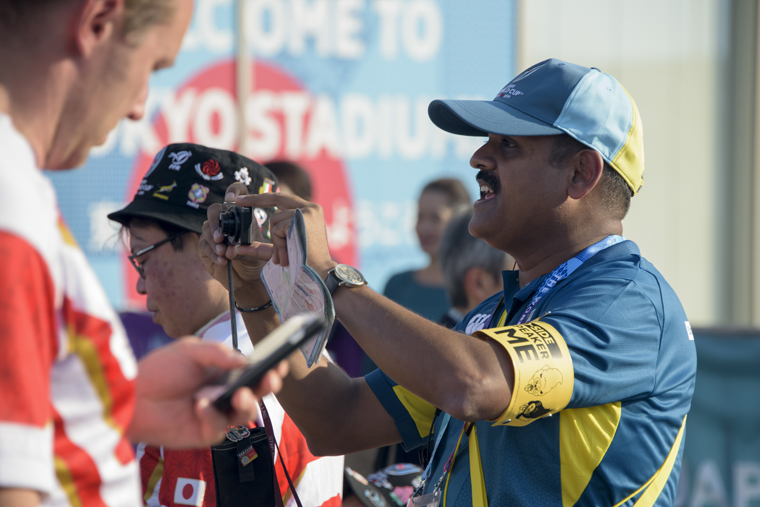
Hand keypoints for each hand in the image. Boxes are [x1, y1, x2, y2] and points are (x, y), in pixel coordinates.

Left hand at [128, 338, 288, 446]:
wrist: (133, 396)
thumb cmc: (160, 371)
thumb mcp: (190, 351)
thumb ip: (218, 353)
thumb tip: (245, 360)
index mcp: (225, 371)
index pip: (254, 370)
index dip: (270, 367)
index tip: (279, 362)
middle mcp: (226, 393)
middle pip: (257, 392)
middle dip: (268, 385)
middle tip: (269, 378)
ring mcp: (218, 413)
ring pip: (246, 412)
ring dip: (247, 403)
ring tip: (239, 394)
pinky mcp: (207, 432)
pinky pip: (221, 426)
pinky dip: (212, 414)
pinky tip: (200, 405)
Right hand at [198, 183, 273, 304]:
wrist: (248, 278)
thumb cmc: (255, 259)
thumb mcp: (256, 250)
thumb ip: (245, 246)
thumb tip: (230, 248)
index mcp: (240, 215)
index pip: (235, 193)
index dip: (233, 191)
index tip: (231, 200)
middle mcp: (225, 221)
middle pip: (214, 210)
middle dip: (216, 222)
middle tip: (221, 237)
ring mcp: (213, 233)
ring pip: (206, 228)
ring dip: (215, 242)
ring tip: (224, 253)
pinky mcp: (205, 246)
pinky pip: (204, 245)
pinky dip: (213, 253)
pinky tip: (222, 261)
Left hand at [231, 192, 336, 278]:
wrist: (319, 274)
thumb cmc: (304, 264)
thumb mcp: (283, 250)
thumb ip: (265, 245)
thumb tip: (238, 248)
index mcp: (310, 212)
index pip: (283, 199)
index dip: (262, 198)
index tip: (244, 199)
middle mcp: (310, 208)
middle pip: (276, 198)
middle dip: (254, 199)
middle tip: (236, 200)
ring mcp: (307, 211)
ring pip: (274, 220)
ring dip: (276, 241)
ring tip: (286, 256)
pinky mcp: (301, 219)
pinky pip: (277, 229)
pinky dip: (279, 243)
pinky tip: (289, 252)